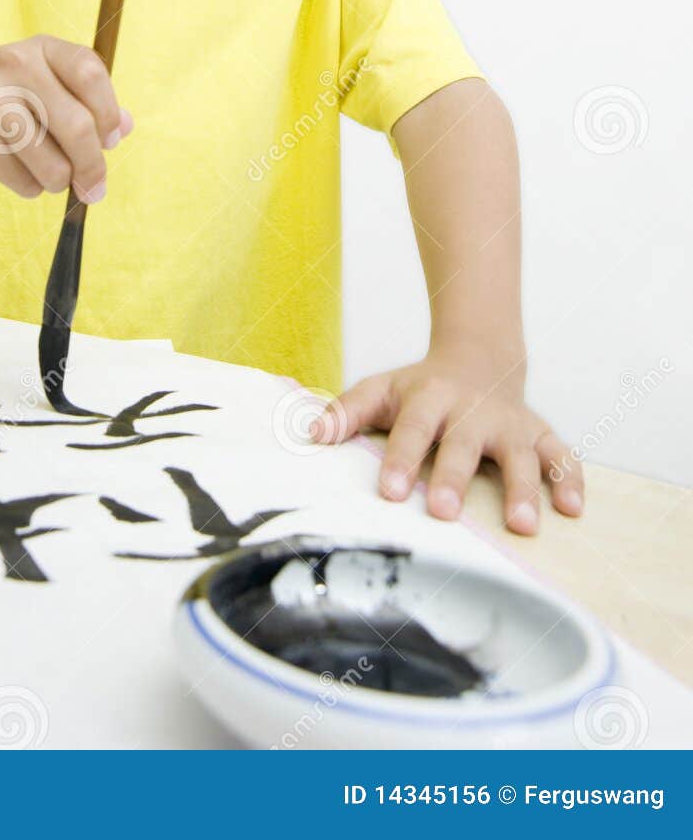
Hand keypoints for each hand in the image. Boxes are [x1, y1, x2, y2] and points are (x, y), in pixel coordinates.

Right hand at [0, 34, 132, 200]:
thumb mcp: (35, 77)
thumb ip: (81, 98)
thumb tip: (127, 128)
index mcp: (38, 48)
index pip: (91, 73)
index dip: (109, 112)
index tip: (111, 138)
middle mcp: (14, 69)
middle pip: (79, 127)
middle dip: (94, 166)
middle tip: (95, 187)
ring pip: (55, 165)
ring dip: (59, 181)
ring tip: (46, 172)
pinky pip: (27, 182)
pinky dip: (30, 185)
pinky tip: (10, 167)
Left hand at [309, 345, 583, 534]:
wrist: (476, 359)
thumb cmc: (419, 388)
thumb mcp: (380, 390)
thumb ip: (347, 411)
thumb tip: (312, 433)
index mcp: (430, 397)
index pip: (414, 428)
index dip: (402, 458)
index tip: (390, 491)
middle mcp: (473, 410)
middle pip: (465, 444)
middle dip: (455, 477)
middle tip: (445, 514)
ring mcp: (510, 422)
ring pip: (522, 454)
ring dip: (524, 488)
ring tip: (522, 525)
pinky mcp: (539, 433)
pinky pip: (561, 455)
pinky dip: (570, 479)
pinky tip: (572, 510)